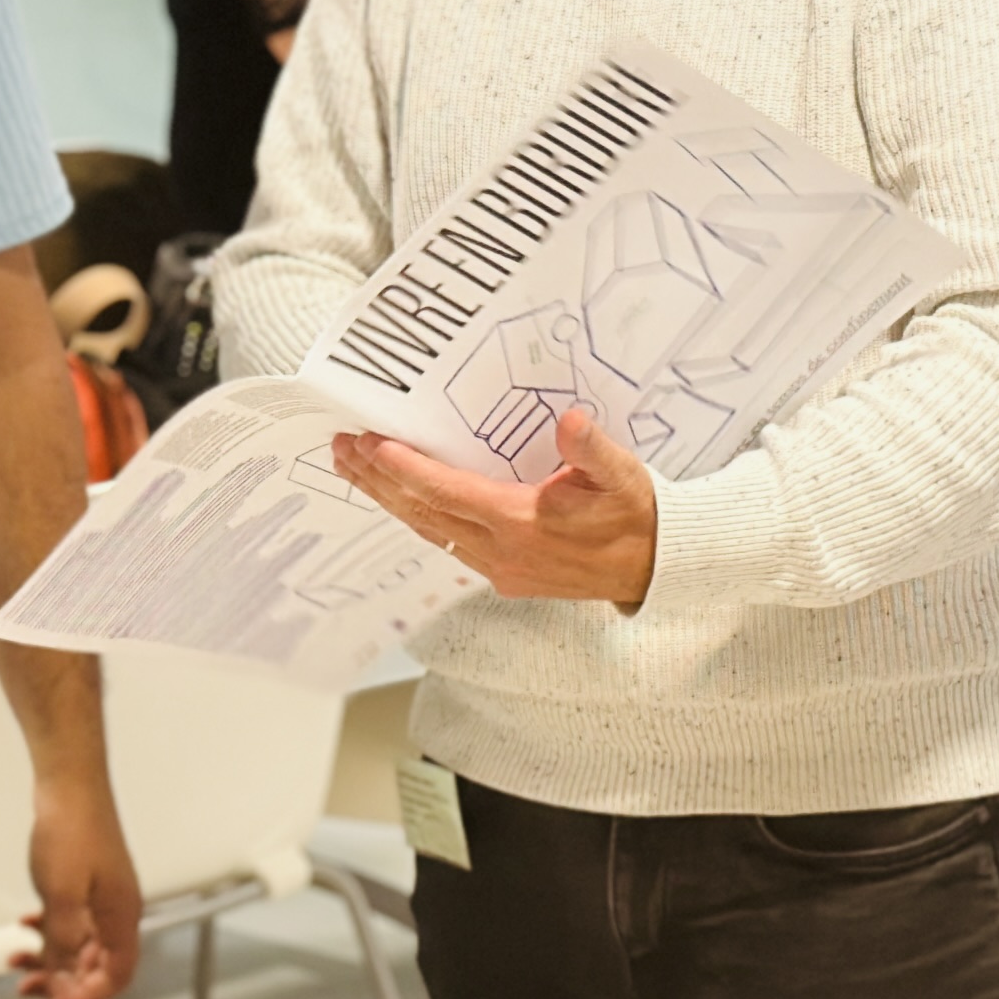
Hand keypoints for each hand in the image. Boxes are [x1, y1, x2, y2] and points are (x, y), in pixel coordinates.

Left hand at [21, 787, 143, 998]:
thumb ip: (62, 940)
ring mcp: (102, 896)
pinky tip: (26, 926)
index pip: (117, 975)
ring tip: (16, 961)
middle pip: (97, 965)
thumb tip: (61, 975)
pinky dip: (49, 932)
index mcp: (121, 915)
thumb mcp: (62, 894)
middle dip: (62, 981)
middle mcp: (117, 910)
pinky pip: (71, 922)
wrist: (70, 784)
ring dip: (49, 959)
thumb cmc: (73, 829)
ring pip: (79, 945)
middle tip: (29, 989)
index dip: (89, 997)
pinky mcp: (87, 883)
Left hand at [333, 407, 659, 608]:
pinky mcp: (506, 574)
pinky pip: (450, 542)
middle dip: (379, 482)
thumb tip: (570, 423)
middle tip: (342, 449)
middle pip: (424, 514)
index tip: (371, 444)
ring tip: (357, 470)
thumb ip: (593, 450)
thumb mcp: (623, 474)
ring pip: (431, 531)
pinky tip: (404, 500)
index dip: (405, 468)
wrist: (656, 568)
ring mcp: (501, 568)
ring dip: (392, 500)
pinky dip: (421, 516)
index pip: (447, 493)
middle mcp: (503, 552)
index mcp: (523, 523)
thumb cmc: (637, 516)